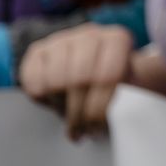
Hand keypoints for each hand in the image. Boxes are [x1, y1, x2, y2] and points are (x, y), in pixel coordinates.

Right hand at [19, 24, 165, 139]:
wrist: (100, 70)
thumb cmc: (119, 84)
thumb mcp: (131, 88)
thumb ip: (128, 99)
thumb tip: (114, 123)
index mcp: (118, 39)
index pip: (107, 76)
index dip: (100, 108)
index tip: (99, 128)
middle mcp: (90, 34)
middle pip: (78, 80)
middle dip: (78, 113)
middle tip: (82, 131)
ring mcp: (62, 39)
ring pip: (55, 81)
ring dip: (61, 106)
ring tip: (71, 115)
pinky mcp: (39, 50)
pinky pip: (34, 81)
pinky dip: (43, 98)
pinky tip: (56, 100)